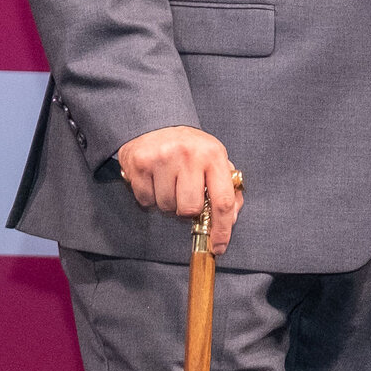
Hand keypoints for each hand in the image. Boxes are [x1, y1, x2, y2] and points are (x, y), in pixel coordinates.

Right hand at [116, 125, 242, 254]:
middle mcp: (188, 156)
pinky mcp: (139, 165)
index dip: (223, 228)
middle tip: (185, 196)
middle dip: (188, 211)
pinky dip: (151, 197)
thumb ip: (227, 187)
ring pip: (167, 207)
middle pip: (190, 209)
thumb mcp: (214, 159)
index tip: (219, 246)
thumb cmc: (190, 148)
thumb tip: (232, 218)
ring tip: (170, 183)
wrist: (156, 123)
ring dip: (169, 203)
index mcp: (213, 155)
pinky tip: (155, 181)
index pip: (223, 201)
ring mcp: (162, 159)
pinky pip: (146, 200)